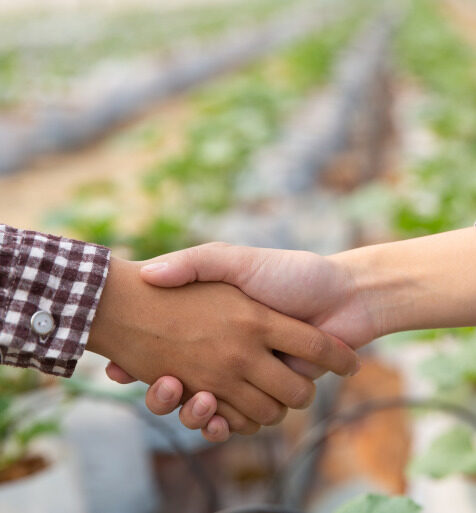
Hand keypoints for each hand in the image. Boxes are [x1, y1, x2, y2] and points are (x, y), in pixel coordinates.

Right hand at [89, 256, 359, 435]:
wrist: (345, 295)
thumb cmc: (290, 272)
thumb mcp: (234, 259)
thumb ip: (196, 262)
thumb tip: (148, 274)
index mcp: (217, 325)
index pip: (163, 349)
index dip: (138, 362)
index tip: (118, 367)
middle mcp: (229, 352)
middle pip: (183, 386)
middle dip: (170, 396)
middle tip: (165, 386)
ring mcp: (250, 374)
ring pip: (211, 408)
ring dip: (197, 412)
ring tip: (193, 397)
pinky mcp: (273, 392)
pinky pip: (242, 419)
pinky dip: (226, 425)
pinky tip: (215, 416)